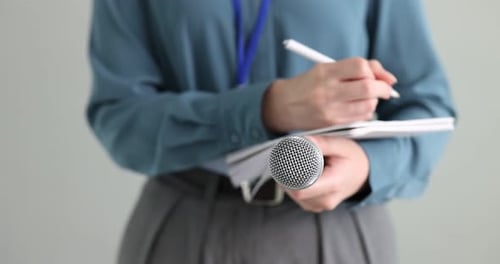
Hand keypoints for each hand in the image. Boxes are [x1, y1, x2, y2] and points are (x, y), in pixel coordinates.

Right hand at [262, 58, 396, 132]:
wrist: (281, 106)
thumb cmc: (307, 86)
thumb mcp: (325, 69)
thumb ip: (354, 69)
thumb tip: (388, 78)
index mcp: (325, 72)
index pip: (360, 66)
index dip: (375, 70)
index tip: (378, 76)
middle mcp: (327, 90)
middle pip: (368, 88)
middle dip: (382, 88)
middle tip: (383, 89)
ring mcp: (330, 109)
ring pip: (367, 105)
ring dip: (374, 102)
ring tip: (366, 99)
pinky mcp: (332, 123)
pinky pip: (360, 118)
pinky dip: (365, 113)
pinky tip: (357, 109)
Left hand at [285, 136, 369, 212]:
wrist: (364, 175)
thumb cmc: (353, 159)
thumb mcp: (342, 145)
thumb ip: (323, 143)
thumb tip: (305, 140)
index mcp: (333, 184)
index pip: (301, 190)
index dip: (288, 176)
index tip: (285, 162)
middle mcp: (326, 200)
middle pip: (294, 192)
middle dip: (287, 175)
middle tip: (289, 159)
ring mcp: (320, 206)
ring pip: (293, 195)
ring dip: (290, 181)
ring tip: (298, 166)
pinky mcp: (314, 206)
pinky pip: (297, 198)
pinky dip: (294, 186)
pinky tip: (299, 175)